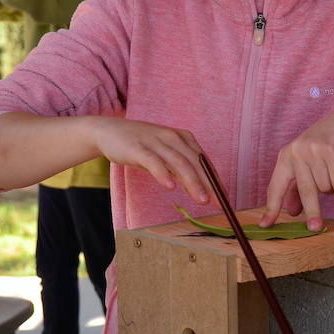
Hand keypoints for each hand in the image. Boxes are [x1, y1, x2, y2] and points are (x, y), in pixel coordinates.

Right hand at [88, 118, 211, 204]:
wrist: (109, 131)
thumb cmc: (142, 146)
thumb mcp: (166, 155)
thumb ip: (181, 170)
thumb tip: (200, 189)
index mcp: (184, 139)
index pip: (204, 162)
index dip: (215, 180)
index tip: (224, 198)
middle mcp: (173, 138)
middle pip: (195, 163)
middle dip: (208, 184)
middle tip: (217, 202)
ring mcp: (156, 142)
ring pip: (179, 163)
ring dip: (192, 182)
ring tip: (201, 199)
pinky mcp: (138, 148)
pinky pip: (153, 162)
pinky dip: (163, 174)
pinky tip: (170, 186)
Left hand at [261, 107, 333, 230]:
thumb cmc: (323, 146)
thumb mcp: (305, 163)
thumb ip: (297, 187)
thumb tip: (292, 212)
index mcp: (285, 157)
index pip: (276, 187)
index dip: (271, 207)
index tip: (265, 225)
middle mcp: (298, 152)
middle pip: (305, 190)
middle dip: (312, 211)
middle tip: (315, 228)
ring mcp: (315, 149)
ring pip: (324, 187)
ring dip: (331, 191)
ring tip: (333, 178)